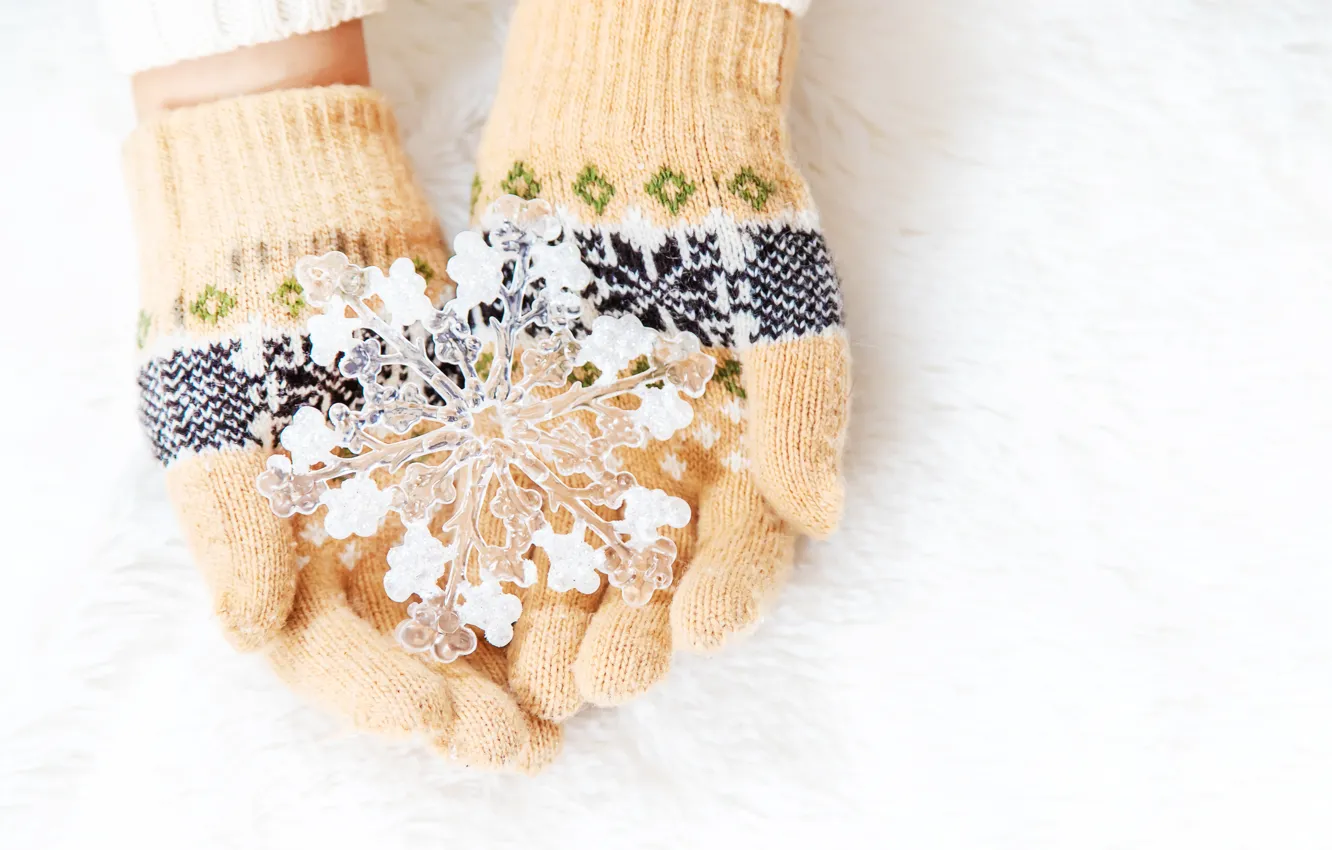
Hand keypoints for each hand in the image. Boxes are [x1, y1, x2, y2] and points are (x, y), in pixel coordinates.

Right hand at [129, 85, 556, 768]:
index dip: (386, 702)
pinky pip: (539, 509)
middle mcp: (367, 548)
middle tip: (535, 748)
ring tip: (597, 690)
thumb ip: (235, 523)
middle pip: (423, 650)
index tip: (447, 728)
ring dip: (540, 645)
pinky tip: (626, 580)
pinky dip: (576, 545)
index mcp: (286, 562)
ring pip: (492, 595)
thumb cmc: (236, 323)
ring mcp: (435, 502)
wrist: (293, 215)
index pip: (333, 660)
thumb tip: (247, 632)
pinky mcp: (496, 449)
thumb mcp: (217, 418)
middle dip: (478, 701)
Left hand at [467, 0, 849, 718]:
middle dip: (631, 632)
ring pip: (573, 556)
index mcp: (746, 456)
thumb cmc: (725, 219)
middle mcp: (671, 469)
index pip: (746, 551)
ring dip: (555, 616)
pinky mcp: (523, 424)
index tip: (701, 631)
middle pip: (653, 576)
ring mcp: (594, 450)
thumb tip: (819, 516)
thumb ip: (802, 412)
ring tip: (533, 671)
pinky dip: (493, 547)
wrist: (634, 130)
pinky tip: (469, 592)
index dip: (729, 595)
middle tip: (602, 679)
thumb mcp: (781, 308)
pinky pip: (507, 497)